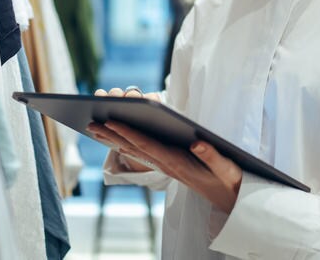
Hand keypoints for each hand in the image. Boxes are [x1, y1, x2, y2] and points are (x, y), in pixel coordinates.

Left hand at [87, 89, 242, 213]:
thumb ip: (212, 156)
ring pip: (134, 150)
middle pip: (133, 146)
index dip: (128, 132)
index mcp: (176, 161)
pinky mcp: (167, 165)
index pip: (146, 144)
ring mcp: (164, 165)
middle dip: (112, 134)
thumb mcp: (226, 167)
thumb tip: (197, 144)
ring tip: (95, 129)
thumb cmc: (228, 180)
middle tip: (89, 124)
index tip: (110, 121)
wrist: (229, 198)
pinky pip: (142, 153)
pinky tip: (116, 140)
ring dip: (114, 139)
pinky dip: (126, 145)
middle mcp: (166, 164)